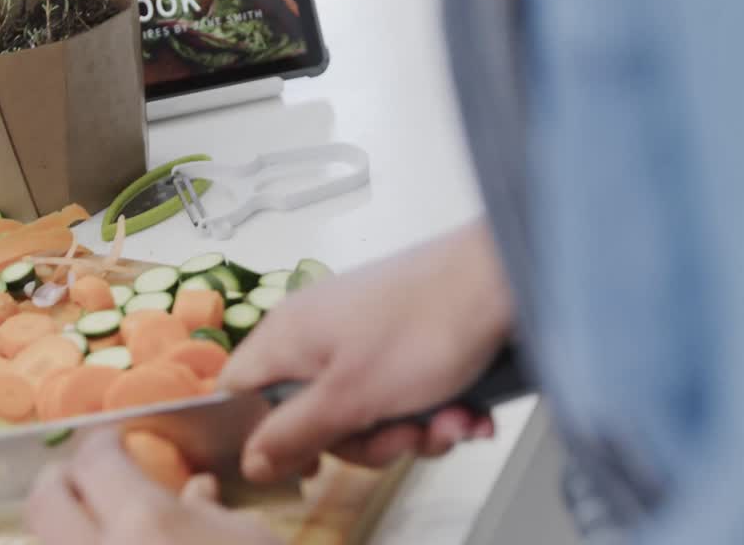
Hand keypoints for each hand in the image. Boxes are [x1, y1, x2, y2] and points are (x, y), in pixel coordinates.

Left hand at [25, 430, 279, 544]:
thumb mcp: (253, 540)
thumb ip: (212, 512)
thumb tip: (197, 493)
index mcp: (145, 522)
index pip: (94, 459)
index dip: (104, 443)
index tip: (117, 442)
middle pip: (44, 503)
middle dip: (61, 481)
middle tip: (88, 477)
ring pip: (49, 542)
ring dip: (66, 527)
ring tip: (102, 522)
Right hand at [220, 221, 514, 481]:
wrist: (504, 280)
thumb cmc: (426, 323)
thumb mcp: (351, 397)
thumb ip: (294, 433)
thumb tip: (250, 460)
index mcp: (288, 336)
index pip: (240, 392)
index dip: (264, 436)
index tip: (308, 462)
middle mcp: (318, 331)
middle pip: (314, 416)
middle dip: (367, 441)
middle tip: (402, 436)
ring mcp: (363, 335)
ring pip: (366, 412)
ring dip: (412, 429)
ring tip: (450, 420)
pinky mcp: (403, 340)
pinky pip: (402, 393)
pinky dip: (437, 409)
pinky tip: (468, 412)